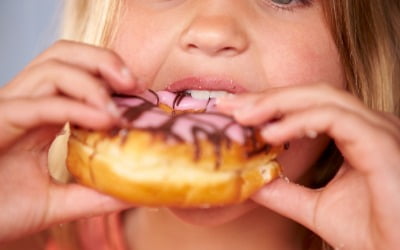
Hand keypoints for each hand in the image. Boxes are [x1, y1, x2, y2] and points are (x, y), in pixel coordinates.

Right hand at [0, 40, 143, 241]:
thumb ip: (94, 194)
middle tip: (134, 83)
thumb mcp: (59, 202)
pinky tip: (102, 121)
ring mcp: (9, 110)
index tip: (140, 93)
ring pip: (50, 70)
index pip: (76, 72)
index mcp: (42, 114)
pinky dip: (73, 108)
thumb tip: (134, 191)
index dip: (109, 74)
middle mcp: (26, 104)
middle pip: (62, 55)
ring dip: (92, 84)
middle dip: (102, 60)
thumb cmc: (3, 210)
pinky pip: (37, 106)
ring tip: (118, 112)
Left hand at [217, 84, 399, 249]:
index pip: (306, 106)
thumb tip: (251, 180)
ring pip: (321, 98)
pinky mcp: (381, 143)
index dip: (268, 105)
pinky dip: (298, 120)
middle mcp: (368, 125)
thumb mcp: (315, 207)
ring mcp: (377, 130)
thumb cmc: (373, 233)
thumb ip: (285, 191)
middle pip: (310, 94)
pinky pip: (334, 118)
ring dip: (276, 104)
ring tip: (243, 115)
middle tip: (229, 105)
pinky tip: (270, 133)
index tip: (233, 111)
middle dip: (266, 98)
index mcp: (355, 134)